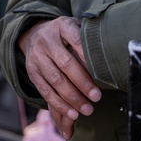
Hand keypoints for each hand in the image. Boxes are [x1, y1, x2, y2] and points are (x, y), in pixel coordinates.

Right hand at [17, 17, 100, 138]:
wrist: (34, 33)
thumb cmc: (64, 34)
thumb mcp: (75, 27)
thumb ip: (87, 39)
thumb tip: (108, 59)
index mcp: (62, 26)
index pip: (77, 41)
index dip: (89, 58)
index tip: (102, 74)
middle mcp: (47, 40)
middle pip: (65, 64)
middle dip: (82, 83)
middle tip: (97, 97)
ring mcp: (37, 57)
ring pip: (55, 80)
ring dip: (72, 98)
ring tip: (87, 109)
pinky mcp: (32, 72)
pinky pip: (45, 91)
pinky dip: (59, 104)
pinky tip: (72, 113)